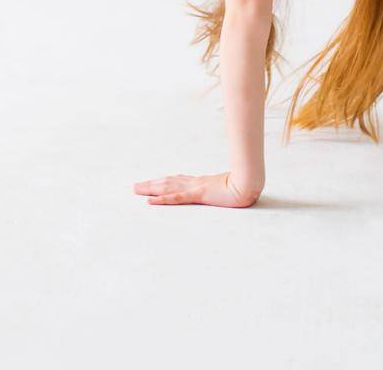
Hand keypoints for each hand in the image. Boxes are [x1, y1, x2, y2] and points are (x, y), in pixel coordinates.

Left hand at [133, 172, 259, 207]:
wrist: (248, 184)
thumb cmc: (240, 187)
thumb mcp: (226, 190)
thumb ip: (218, 190)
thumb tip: (217, 191)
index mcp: (200, 182)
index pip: (176, 181)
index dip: (162, 182)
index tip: (150, 184)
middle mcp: (194, 182)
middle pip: (167, 182)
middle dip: (150, 185)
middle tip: (135, 187)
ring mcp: (195, 188)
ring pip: (167, 188)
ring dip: (151, 189)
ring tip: (137, 190)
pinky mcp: (198, 194)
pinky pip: (176, 198)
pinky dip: (162, 199)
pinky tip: (151, 201)